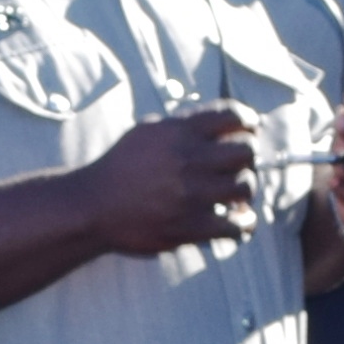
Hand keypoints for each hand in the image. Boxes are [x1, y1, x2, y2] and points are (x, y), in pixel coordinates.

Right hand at [77, 102, 267, 257]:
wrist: (94, 206)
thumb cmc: (120, 167)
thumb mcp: (148, 132)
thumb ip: (184, 125)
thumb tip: (221, 125)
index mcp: (180, 131)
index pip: (233, 116)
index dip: (249, 123)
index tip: (250, 131)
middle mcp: (189, 159)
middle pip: (247, 152)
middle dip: (248, 159)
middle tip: (240, 167)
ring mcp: (192, 194)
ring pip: (245, 187)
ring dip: (245, 191)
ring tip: (236, 196)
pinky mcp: (191, 226)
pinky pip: (235, 225)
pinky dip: (243, 224)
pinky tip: (240, 222)